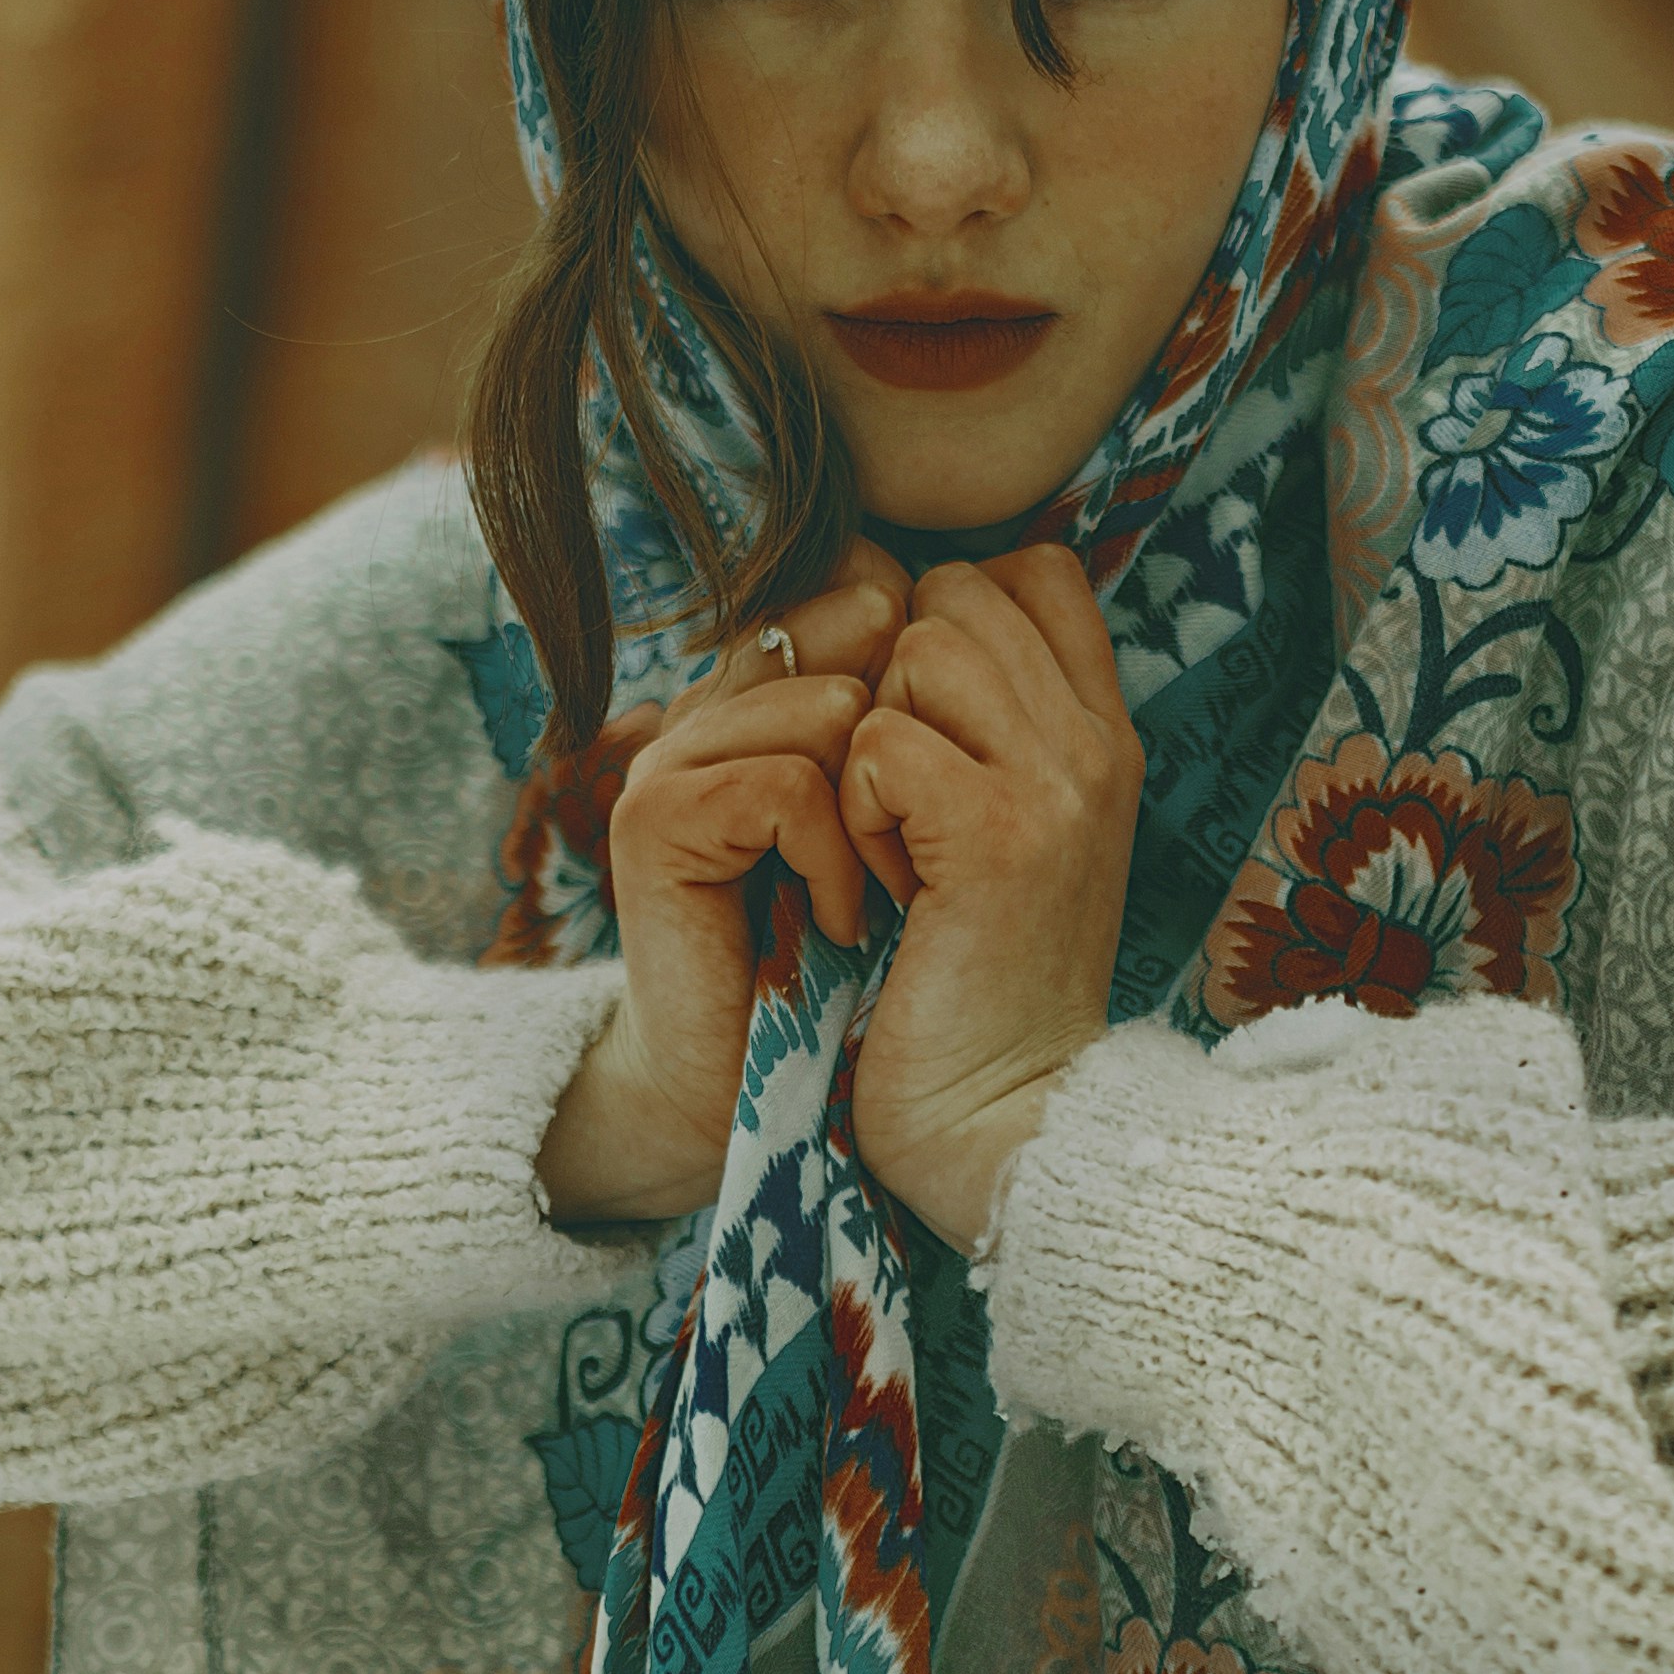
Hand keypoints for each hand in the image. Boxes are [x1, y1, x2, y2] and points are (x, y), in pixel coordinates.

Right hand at [534, 538, 910, 1223]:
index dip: (937, 661)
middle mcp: (720, 698)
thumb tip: (1019, 579)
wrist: (793, 1093)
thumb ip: (950, 701)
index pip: (867, 581)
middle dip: (918, 736)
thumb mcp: (941, 810)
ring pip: (826, 705)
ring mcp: (676, 753)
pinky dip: (834, 860)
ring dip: (881, 814)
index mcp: (780, 682)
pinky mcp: (655, 819)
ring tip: (880, 892)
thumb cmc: (883, 958)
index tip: (956, 774)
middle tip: (919, 842)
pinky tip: (840, 919)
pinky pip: (784, 784)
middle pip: (853, 621)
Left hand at [837, 544, 1138, 1248]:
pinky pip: (881, 742)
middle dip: (895, 677)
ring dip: (872, 743)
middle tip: (899, 803)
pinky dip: (855, 812)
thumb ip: (983, 726)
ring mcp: (1059, 784)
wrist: (1009, 1124)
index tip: (921, 735)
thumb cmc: (977, 990)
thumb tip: (896, 618)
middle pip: (960, 592)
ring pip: (918, 650)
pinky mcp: (1001, 835)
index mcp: (1105, 737)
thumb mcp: (1004, 835)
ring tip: (894, 846)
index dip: (946, 618)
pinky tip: (884, 890)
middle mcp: (1098, 744)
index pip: (1031, 570)